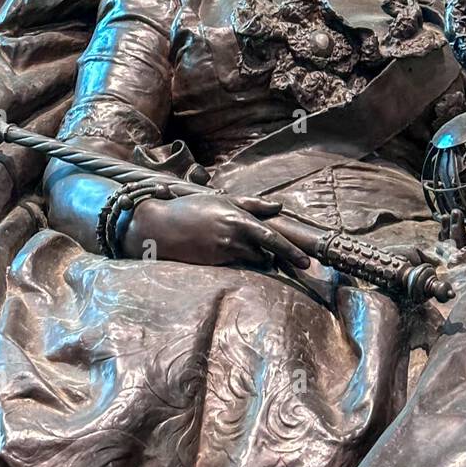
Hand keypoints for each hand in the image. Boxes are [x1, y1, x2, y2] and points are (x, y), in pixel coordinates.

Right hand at [123, 191, 310, 268]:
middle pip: (266, 254)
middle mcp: (233, 238)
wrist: (160, 226)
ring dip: (262, 261)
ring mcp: (223, 253)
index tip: (306, 261)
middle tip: (297, 266)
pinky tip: (242, 258)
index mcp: (238, 219)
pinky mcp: (213, 264)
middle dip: (281, 260)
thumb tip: (278, 205)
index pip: (272, 238)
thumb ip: (252, 204)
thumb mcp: (222, 200)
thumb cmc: (192, 208)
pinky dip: (245, 263)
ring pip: (252, 261)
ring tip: (265, 257)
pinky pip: (237, 265)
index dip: (291, 251)